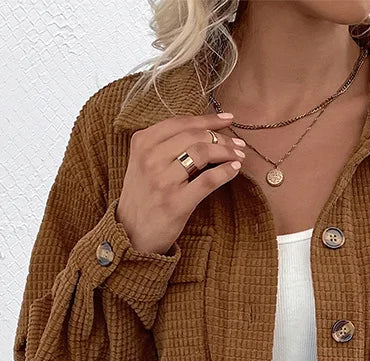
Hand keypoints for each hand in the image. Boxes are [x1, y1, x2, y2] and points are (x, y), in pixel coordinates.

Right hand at [116, 112, 246, 254]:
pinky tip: (234, 169)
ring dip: (227, 152)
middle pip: (194, 136)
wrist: (130, 234)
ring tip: (239, 156)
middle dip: (222, 137)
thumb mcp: (142, 164)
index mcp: (142, 143)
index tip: (228, 119)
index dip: (208, 119)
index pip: (180, 122)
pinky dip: (226, 172)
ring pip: (202, 153)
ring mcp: (162, 180)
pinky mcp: (176, 202)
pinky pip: (208, 180)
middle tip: (238, 143)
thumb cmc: (143, 197)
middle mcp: (150, 158)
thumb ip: (163, 145)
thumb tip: (203, 131)